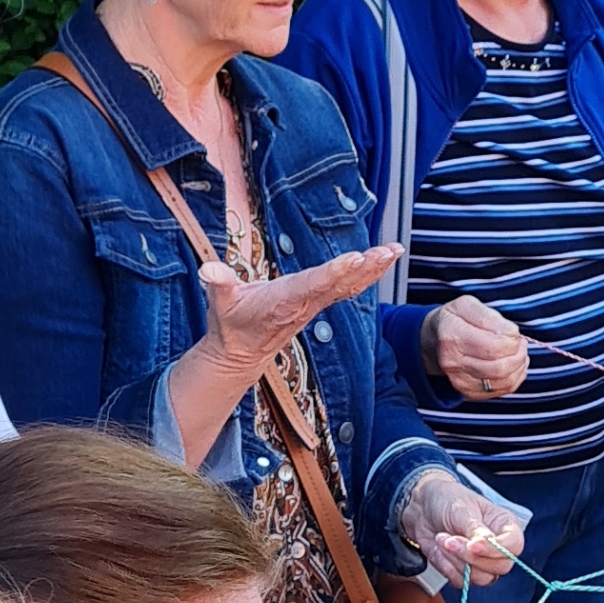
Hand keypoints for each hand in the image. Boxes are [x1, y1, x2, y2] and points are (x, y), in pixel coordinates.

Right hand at [194, 243, 400, 379]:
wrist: (241, 351)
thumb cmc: (231, 323)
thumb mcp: (220, 303)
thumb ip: (218, 284)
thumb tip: (208, 270)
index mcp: (284, 300)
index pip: (313, 283)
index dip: (334, 271)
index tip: (355, 259)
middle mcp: (305, 302)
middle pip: (341, 283)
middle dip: (365, 268)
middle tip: (388, 252)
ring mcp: (314, 303)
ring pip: (349, 285)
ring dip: (373, 269)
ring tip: (395, 251)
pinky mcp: (317, 301)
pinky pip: (347, 286)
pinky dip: (366, 273)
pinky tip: (382, 260)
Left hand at [396, 464, 524, 588]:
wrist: (422, 508)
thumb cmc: (447, 500)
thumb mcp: (462, 509)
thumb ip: (476, 529)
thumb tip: (486, 544)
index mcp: (505, 526)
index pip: (514, 545)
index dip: (495, 549)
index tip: (473, 544)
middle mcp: (497, 546)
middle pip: (501, 566)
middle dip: (471, 557)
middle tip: (451, 541)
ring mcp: (482, 561)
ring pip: (481, 578)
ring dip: (456, 561)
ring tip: (442, 540)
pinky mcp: (465, 572)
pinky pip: (461, 581)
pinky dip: (446, 566)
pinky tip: (439, 549)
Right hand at [423, 296, 530, 402]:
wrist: (434, 340)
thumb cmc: (455, 319)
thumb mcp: (467, 305)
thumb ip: (490, 317)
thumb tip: (510, 333)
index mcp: (452, 337)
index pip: (493, 346)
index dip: (512, 341)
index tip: (514, 332)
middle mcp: (452, 362)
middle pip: (500, 367)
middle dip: (518, 354)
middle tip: (520, 343)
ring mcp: (459, 381)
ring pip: (504, 381)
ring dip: (519, 366)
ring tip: (518, 353)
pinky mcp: (468, 392)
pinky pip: (502, 390)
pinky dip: (515, 378)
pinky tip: (513, 365)